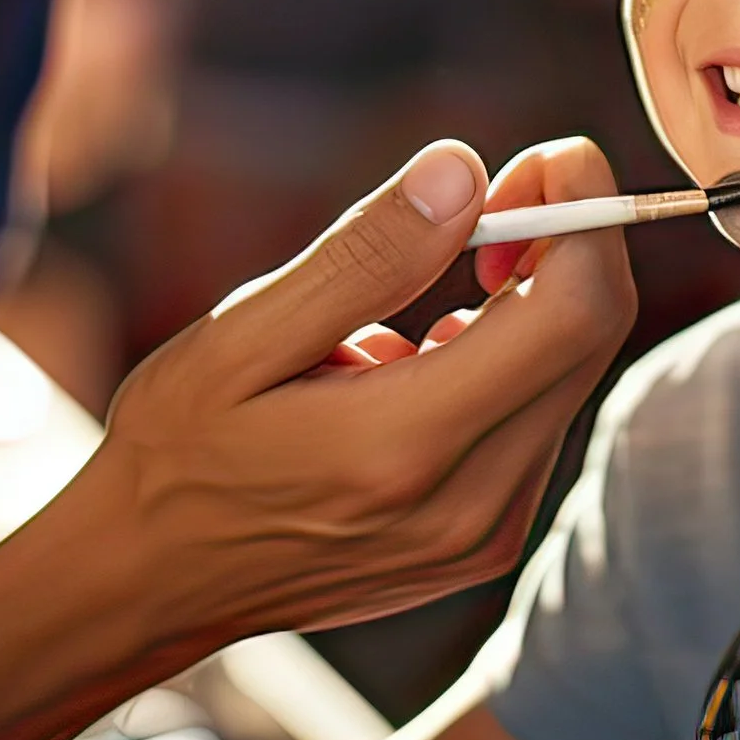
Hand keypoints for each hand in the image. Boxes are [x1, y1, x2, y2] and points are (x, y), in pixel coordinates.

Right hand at [45, 138, 636, 650]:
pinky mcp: (483, 541)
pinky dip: (502, 361)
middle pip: (591, 336)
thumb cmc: (179, 448)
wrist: (148, 583)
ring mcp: (484, 534)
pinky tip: (408, 363)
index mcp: (406, 445)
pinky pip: (536, 418)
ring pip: (568, 375)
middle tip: (489, 193)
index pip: (573, 312)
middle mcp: (470, 503)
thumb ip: (363, 257)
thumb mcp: (241, 336)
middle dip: (564, 241)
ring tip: (397, 310)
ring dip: (525, 303)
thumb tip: (464, 171)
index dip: (584, 213)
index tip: (546, 156)